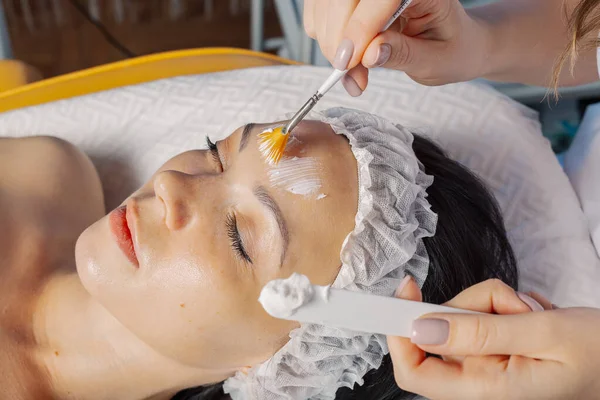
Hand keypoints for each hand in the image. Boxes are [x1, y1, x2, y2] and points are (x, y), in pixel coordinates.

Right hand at [303, 0, 489, 94]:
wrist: (453, 42)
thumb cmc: (450, 49)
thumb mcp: (435, 60)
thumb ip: (402, 55)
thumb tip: (369, 54)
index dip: (360, 27)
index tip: (350, 62)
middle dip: (339, 38)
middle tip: (348, 74)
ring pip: (326, 5)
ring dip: (330, 42)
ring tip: (353, 73)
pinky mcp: (349, 0)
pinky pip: (319, 12)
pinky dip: (324, 37)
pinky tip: (347, 58)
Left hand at [388, 277, 599, 399]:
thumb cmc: (598, 353)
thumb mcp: (541, 335)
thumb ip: (480, 333)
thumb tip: (420, 327)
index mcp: (485, 388)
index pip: (415, 371)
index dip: (400, 334)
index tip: (407, 293)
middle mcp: (480, 379)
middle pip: (440, 330)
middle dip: (472, 305)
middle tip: (514, 305)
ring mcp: (488, 362)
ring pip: (463, 315)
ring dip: (495, 302)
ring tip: (534, 313)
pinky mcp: (497, 347)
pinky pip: (482, 313)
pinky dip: (505, 305)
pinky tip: (534, 315)